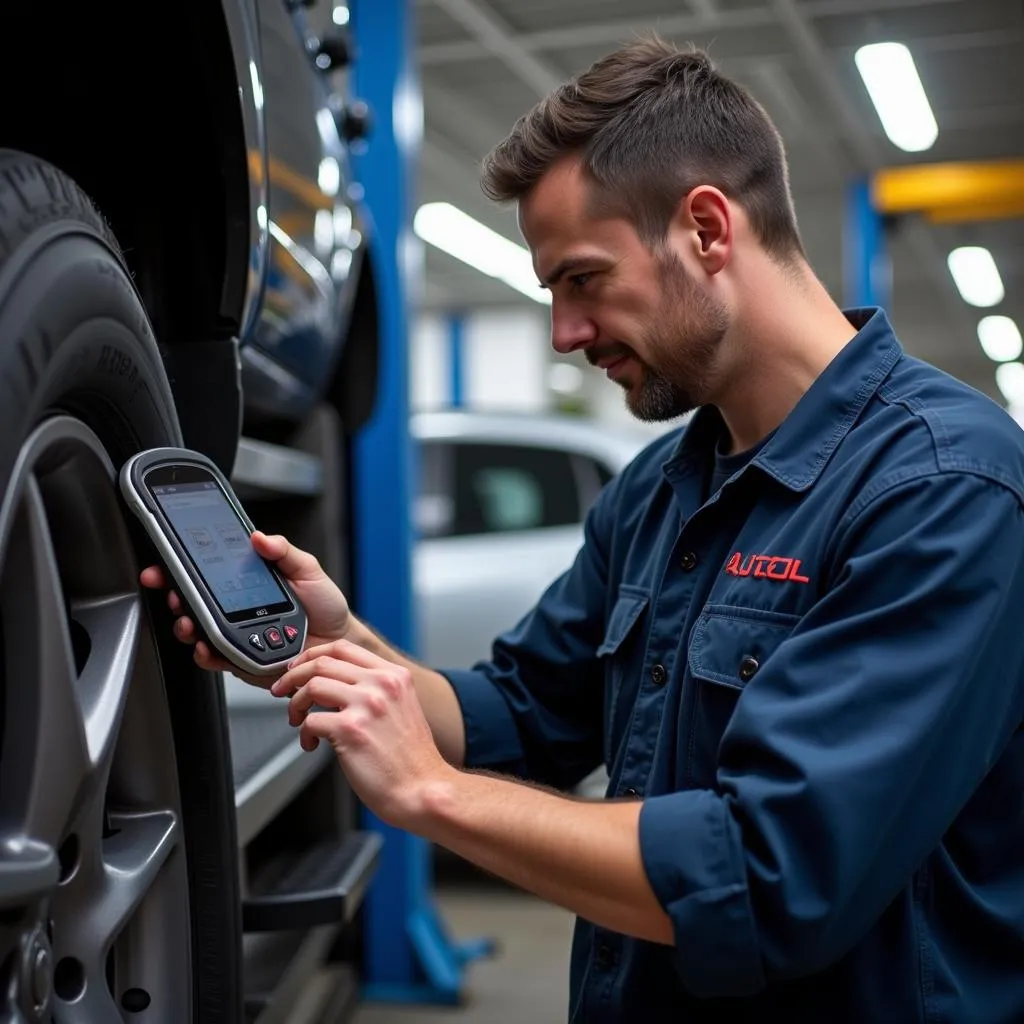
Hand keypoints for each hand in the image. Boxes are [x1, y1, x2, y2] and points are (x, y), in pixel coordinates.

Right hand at [139, 531, 351, 685]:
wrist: (338, 640)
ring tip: (188, 621)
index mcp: (246, 584)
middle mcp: (235, 610)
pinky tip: (207, 647)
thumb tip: (260, 537)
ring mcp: (236, 635)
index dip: (180, 569)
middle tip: (176, 594)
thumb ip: (284, 553)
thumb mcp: (307, 570)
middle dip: (176, 597)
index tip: (166, 562)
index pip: (206, 574)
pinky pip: (216, 659)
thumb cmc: (325, 605)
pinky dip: (207, 654)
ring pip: (198, 632)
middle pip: (193, 603)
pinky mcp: (241, 659)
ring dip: (186, 626)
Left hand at [272, 639, 452, 826]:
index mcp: (394, 675)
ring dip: (295, 704)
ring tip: (298, 720)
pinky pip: (310, 721)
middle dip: (293, 676)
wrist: (422, 789)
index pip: (343, 648)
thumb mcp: (402, 707)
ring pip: (311, 686)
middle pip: (322, 663)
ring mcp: (366, 705)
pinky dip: (304, 734)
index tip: (299, 667)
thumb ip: (376, 689)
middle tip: (282, 690)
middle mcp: (381, 684)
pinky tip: (311, 745)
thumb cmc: (410, 758)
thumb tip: (335, 684)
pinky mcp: (350, 730)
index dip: (312, 655)